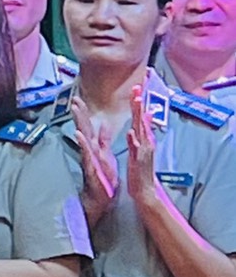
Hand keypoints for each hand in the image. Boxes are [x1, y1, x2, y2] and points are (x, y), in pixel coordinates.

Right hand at [72, 96, 120, 217]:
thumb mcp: (107, 155)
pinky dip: (82, 144)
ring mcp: (89, 159)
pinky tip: (78, 135)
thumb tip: (103, 124)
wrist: (102, 198)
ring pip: (83, 138)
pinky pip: (87, 154)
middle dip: (79, 114)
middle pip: (84, 129)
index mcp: (95, 147)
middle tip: (73, 99)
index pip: (88, 127)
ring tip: (74, 110)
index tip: (78, 99)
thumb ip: (104, 140)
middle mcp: (90, 151)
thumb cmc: (104, 178)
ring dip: (79, 123)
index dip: (83, 113)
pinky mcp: (91, 167)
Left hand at [125, 88, 162, 207]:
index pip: (139, 116)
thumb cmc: (140, 169)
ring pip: (141, 130)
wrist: (144, 190)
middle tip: (138, 87)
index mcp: (142, 138)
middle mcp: (145, 142)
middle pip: (142, 119)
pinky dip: (134, 141)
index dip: (138, 101)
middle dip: (139, 103)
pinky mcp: (139, 161)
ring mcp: (143, 151)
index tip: (136, 86)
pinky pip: (136, 150)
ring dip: (139, 116)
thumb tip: (144, 118)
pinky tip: (132, 132)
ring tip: (137, 101)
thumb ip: (140, 133)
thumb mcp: (139, 148)